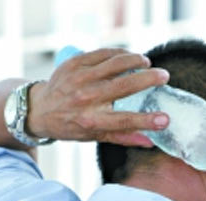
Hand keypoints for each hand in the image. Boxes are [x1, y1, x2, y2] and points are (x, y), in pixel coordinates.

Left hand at [27, 48, 169, 146]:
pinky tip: (129, 56)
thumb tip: (151, 142)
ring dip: (136, 60)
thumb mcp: (95, 136)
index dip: (147, 121)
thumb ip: (123, 137)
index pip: (125, 121)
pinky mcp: (75, 63)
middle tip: (164, 76)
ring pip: (116, 63)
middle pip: (125, 86)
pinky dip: (120, 53)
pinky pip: (104, 53)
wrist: (39, 109)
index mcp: (91, 121)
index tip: (166, 119)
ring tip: (147, 62)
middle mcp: (85, 99)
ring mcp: (79, 78)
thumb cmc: (71, 126)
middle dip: (149, 79)